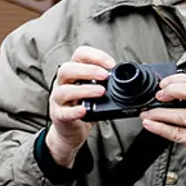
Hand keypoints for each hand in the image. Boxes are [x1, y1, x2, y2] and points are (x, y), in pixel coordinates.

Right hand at [46, 46, 114, 167]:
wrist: (70, 130)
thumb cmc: (84, 107)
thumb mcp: (94, 90)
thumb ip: (105, 82)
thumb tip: (127, 76)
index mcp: (73, 74)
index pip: (79, 55)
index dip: (95, 56)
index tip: (111, 64)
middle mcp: (63, 84)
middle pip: (66, 69)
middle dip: (88, 70)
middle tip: (105, 76)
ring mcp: (58, 100)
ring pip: (64, 91)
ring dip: (84, 90)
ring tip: (101, 92)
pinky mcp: (59, 115)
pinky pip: (64, 112)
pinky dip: (74, 111)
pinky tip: (84, 110)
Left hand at [142, 74, 185, 181]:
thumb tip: (165, 91)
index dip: (181, 79)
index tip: (164, 83)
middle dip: (176, 90)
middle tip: (159, 95)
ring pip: (184, 116)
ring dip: (160, 113)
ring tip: (147, 113)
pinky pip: (177, 134)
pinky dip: (160, 128)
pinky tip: (150, 124)